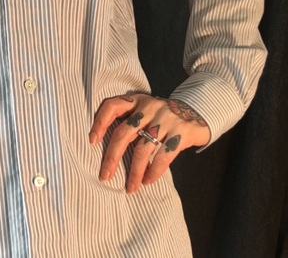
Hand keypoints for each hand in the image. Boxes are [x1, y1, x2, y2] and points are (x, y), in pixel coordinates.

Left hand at [89, 94, 210, 192]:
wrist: (195, 113)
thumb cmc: (161, 117)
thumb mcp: (144, 111)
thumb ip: (129, 121)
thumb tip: (104, 150)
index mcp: (136, 100)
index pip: (112, 106)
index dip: (100, 122)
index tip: (92, 141)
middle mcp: (149, 107)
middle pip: (124, 132)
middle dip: (112, 157)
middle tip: (104, 176)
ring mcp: (165, 118)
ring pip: (142, 148)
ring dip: (134, 172)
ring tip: (130, 188)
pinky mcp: (181, 131)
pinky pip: (163, 156)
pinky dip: (153, 171)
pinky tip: (147, 181)